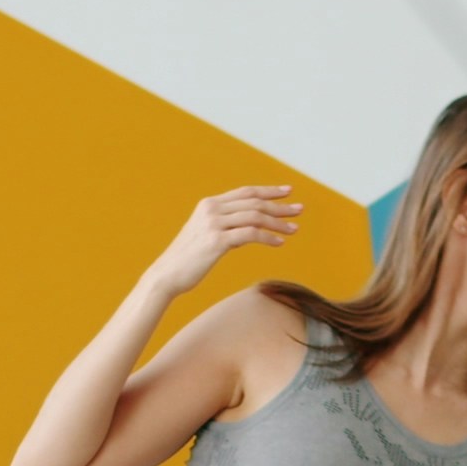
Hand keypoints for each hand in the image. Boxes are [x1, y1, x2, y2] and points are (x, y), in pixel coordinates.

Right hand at [148, 185, 302, 295]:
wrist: (167, 274)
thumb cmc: (188, 259)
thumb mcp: (206, 236)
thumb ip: (226, 227)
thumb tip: (251, 229)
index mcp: (209, 204)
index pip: (246, 192)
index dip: (268, 190)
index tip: (288, 191)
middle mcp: (211, 209)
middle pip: (254, 202)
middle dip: (280, 206)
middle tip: (299, 210)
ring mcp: (213, 224)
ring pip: (255, 217)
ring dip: (278, 223)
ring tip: (294, 229)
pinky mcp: (217, 240)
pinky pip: (251, 234)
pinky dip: (268, 237)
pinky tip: (279, 243)